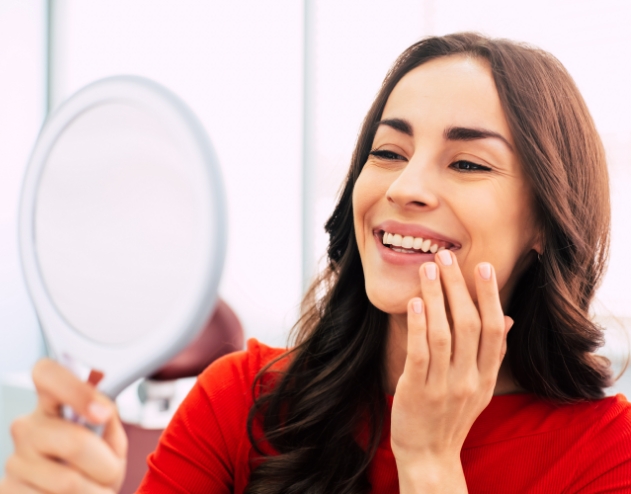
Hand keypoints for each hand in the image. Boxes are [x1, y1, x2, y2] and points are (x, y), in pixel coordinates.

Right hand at [0, 359, 127, 492]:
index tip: (102, 413)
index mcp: (52, 403)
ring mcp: (14, 461)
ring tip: (94, 489)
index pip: (47, 374)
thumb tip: (103, 409)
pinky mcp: (6, 490)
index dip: (76, 390)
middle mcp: (27, 427)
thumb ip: (108, 418)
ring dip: (94, 492)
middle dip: (106, 465)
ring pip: (68, 482)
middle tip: (110, 471)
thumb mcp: (110, 438)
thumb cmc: (96, 466)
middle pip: (75, 442)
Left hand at [391, 250, 512, 492]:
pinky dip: (418, 326)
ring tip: (427, 269)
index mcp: (486, 377)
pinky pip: (420, 354)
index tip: (482, 266)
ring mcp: (443, 387)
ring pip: (444, 334)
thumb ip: (491, 354)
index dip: (489, 296)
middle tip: (446, 256)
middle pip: (469, 325)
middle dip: (458, 287)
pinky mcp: (417, 391)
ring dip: (436, 298)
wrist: (430, 456)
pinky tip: (415, 303)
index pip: (493, 330)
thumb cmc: (452, 415)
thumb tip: (505, 318)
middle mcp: (469, 380)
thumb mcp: (479, 388)